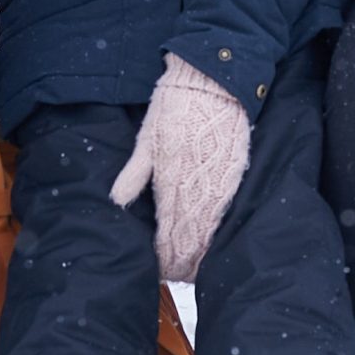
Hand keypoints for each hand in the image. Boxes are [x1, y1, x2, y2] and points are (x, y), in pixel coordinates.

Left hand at [108, 55, 252, 281]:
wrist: (213, 78)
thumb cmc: (174, 105)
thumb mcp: (148, 136)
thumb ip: (135, 172)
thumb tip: (117, 200)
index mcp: (172, 176)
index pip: (169, 226)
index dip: (165, 251)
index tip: (162, 270)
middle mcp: (197, 182)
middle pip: (191, 233)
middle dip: (184, 257)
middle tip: (178, 276)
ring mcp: (220, 178)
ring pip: (211, 225)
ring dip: (202, 249)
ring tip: (195, 269)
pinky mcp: (236, 169)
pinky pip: (227, 208)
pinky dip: (219, 228)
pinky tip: (216, 242)